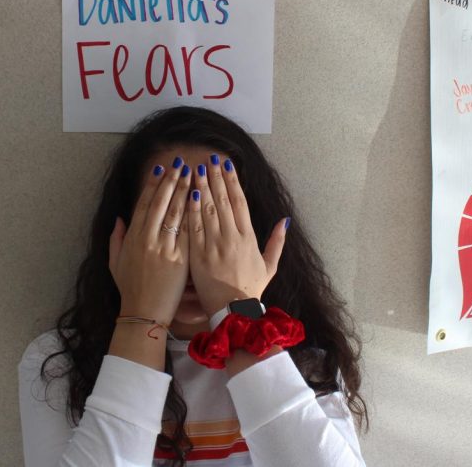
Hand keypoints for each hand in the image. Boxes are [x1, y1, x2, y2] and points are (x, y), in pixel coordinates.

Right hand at [108, 159, 192, 324]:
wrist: (143, 315)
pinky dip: (195, 214)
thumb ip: (115, 238)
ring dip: (185, 191)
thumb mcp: (115, 263)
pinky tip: (202, 200)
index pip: (144, 204)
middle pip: (161, 203)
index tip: (161, 170)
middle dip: (172, 181)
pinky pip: (189, 232)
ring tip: (194, 174)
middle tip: (181, 163)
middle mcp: (148, 239)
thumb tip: (119, 219)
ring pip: (176, 213)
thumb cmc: (130, 290)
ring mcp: (164, 248)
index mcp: (132, 238)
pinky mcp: (180, 260)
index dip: (153, 185)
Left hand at [188, 155, 287, 315]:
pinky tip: (188, 194)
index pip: (240, 203)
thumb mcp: (270, 267)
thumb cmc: (251, 290)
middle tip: (209, 159)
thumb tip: (284, 221)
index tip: (227, 165)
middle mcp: (232, 239)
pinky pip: (194, 229)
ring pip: (208, 210)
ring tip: (196, 169)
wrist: (233, 312)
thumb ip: (277, 242)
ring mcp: (214, 247)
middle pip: (223, 201)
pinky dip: (191, 210)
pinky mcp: (198, 256)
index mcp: (249, 239)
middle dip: (215, 178)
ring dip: (202, 188)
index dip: (233, 182)